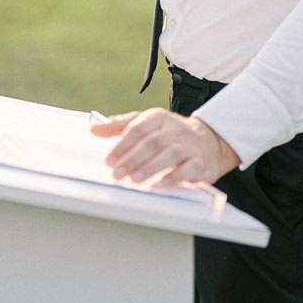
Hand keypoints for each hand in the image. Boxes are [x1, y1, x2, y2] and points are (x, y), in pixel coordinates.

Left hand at [90, 108, 239, 187]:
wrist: (209, 141)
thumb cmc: (169, 134)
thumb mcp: (145, 124)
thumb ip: (119, 127)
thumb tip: (93, 129)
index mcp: (158, 118)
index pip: (138, 129)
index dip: (122, 145)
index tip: (109, 161)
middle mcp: (174, 129)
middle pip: (152, 143)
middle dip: (133, 159)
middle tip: (118, 174)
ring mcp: (189, 145)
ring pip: (170, 154)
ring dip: (151, 168)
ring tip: (135, 180)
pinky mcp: (201, 162)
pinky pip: (189, 168)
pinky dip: (175, 177)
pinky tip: (162, 185)